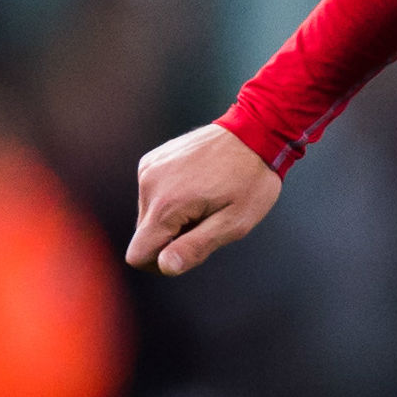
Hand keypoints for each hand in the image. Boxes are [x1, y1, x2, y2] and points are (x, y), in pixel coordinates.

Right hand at [126, 124, 281, 276]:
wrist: (258, 130)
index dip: (162, 262)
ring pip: (148, 214)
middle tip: (209, 218)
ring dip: (173, 216)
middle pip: (144, 235)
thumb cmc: (251, 180)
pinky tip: (199, 183)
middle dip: (172, 236)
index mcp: (166, 204)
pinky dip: (170, 196)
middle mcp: (149, 183)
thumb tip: (165, 266)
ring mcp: (149, 167)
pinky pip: (152, 192)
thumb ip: (197, 247)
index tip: (192, 247)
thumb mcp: (234, 222)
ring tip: (206, 198)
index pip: (138, 255)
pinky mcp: (153, 158)